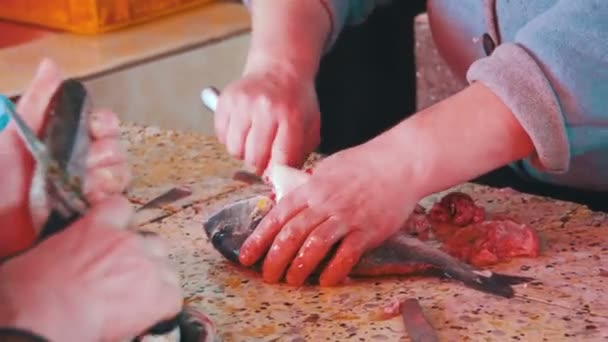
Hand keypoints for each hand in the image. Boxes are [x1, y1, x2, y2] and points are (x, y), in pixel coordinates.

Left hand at [0, 59, 129, 256]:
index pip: (105, 124)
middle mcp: (84, 162)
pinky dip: (107, 199)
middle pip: (118, 149)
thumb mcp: (13, 137)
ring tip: (85, 187)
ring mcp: (91, 189)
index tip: (95, 129)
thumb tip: (51, 64)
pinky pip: (117, 201)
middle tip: (85, 164)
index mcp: (68, 140)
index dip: (105, 125)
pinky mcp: (94, 214)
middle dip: (105, 155)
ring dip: (107, 177)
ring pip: (121, 174)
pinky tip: (90, 200)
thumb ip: (36, 102)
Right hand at [0, 196, 181, 341]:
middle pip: (152, 240)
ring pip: (167, 267)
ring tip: (137, 297)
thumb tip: (63, 255)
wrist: (45, 314)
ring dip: (157, 280)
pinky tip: (148, 314)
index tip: (117, 234)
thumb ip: (68, 245)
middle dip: (144, 256)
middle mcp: (128, 241)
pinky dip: (164, 306)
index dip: (122, 222)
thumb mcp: (44, 253)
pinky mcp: (158, 295)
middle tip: (126, 275)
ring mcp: (146, 266)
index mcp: (98, 226)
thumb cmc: (30, 289)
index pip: (122, 207)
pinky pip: (174, 297)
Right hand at [214, 66, 320, 173]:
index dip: (277, 172)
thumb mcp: (309, 125)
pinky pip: (221, 135)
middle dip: (258, 164)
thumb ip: (300, 153)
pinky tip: (242, 129)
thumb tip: (282, 178)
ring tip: (252, 142)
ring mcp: (243, 103)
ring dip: (243, 152)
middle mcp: (265, 108)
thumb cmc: (295, 102)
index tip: (276, 173)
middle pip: (253, 158)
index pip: (280, 159)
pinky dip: (230, 138)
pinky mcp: (226, 101)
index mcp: (290, 116)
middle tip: (263, 157)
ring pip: (234, 149)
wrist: (279, 70)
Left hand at [238, 140, 421, 285]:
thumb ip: (306, 187)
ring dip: (300, 267)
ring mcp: (347, 217)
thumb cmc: (363, 164)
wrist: (401, 162)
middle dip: (275, 258)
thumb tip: (286, 200)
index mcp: (311, 188)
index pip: (278, 216)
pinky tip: (326, 281)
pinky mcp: (369, 230)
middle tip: (267, 276)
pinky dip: (334, 270)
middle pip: (292, 234)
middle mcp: (325, 203)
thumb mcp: (327, 169)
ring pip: (315, 246)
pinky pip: (347, 255)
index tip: (247, 256)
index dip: (260, 238)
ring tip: (292, 281)